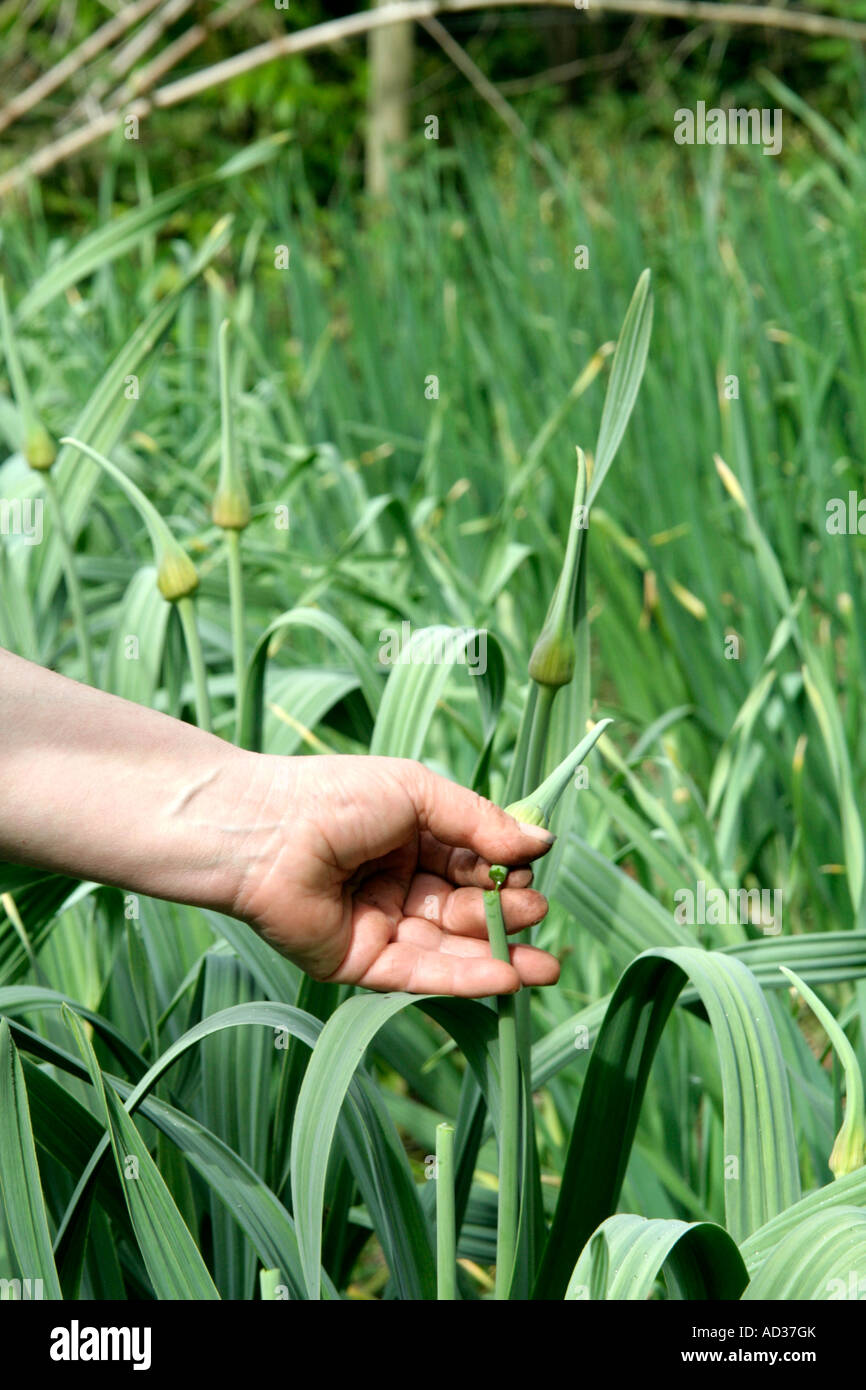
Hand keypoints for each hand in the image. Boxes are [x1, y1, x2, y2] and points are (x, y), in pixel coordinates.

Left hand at [232, 754, 558, 995]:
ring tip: (546, 966)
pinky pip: (419, 973)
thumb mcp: (418, 793)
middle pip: (466, 907)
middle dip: (506, 915)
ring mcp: (379, 924)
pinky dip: (464, 978)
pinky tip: (507, 978)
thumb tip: (541, 844)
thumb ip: (480, 821)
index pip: (471, 860)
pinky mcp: (360, 963)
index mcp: (409, 837)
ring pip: (449, 946)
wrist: (262, 832)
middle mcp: (396, 882)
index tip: (528, 870)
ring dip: (498, 957)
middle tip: (538, 913)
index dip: (503, 869)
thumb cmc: (334, 797)